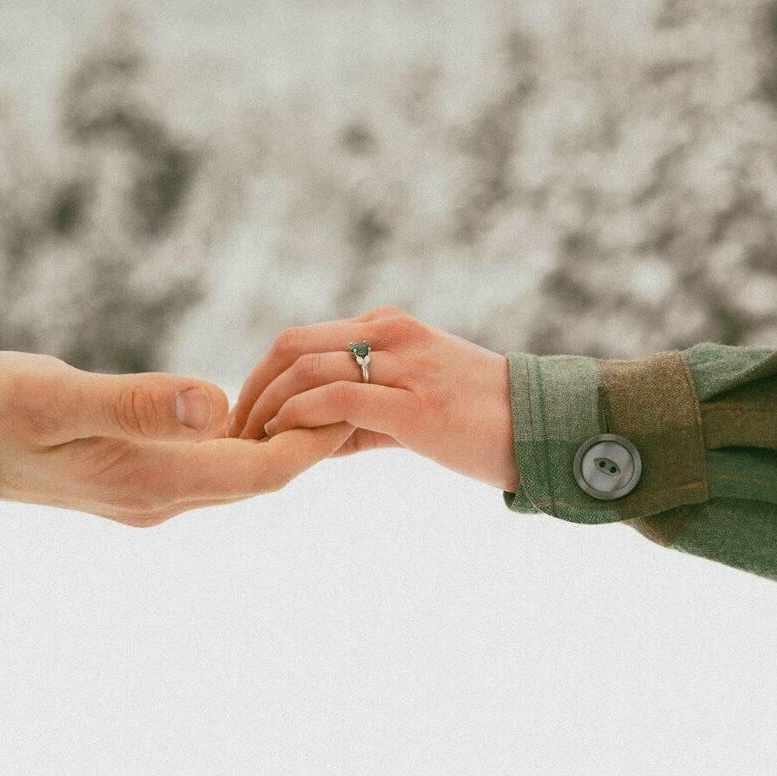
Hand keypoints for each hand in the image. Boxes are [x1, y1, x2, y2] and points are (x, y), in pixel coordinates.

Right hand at [0, 350, 353, 525]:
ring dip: (282, 443)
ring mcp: (145, 495)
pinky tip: (258, 408)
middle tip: (364, 394)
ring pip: (237, 475)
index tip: (359, 400)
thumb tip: (217, 404)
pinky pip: (209, 468)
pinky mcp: (132, 478)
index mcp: (151, 481)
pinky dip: (243, 440)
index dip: (316, 441)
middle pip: (260, 478)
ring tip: (329, 398)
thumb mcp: (59, 397)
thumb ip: (137, 403)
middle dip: (313, 442)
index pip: (261, 470)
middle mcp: (157, 499)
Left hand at [226, 305, 519, 492]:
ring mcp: (403, 366)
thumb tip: (309, 440)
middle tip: (232, 435)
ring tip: (250, 448)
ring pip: (307, 371)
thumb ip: (361, 416)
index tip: (241, 418)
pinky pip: (337, 402)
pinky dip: (299, 420)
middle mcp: (391, 335)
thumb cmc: (480, 424)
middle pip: (291, 346)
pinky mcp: (414, 405)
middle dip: (251, 391)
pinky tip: (286, 445)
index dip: (260, 377)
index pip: (301, 340)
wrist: (544, 431)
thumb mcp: (415, 405)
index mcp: (388, 328)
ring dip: (267, 410)